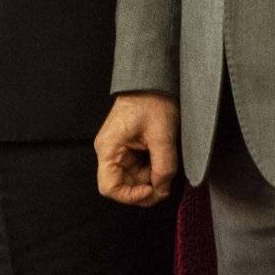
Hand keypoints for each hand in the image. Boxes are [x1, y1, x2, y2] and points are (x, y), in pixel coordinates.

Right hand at [95, 92, 179, 206]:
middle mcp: (109, 152)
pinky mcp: (128, 148)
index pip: (110, 187)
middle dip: (145, 188)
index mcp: (109, 148)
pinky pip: (138, 168)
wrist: (154, 79)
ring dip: (150, 178)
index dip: (131, 195)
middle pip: (123, 185)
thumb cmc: (153, 101)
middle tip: (166, 184)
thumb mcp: (162, 135)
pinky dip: (151, 169)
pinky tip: (162, 159)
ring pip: (133, 178)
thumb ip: (163, 166)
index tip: (152, 190)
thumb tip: (162, 189)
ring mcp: (118, 150)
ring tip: (166, 164)